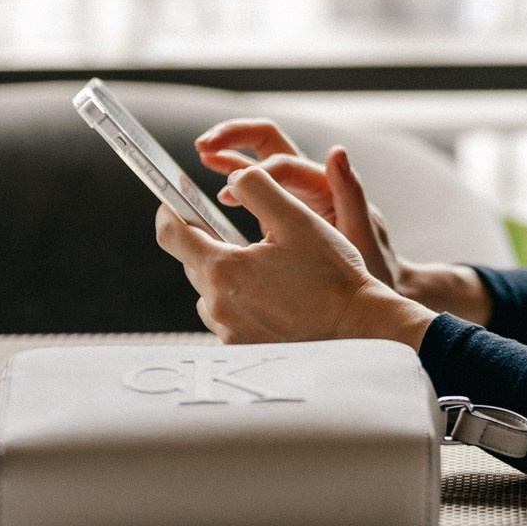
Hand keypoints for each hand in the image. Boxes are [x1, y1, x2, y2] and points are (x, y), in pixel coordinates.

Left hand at [154, 160, 434, 346]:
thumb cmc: (330, 272)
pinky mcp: (241, 347)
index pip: (171, 234)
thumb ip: (257, 187)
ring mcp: (228, 330)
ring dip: (224, 273)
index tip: (174, 200)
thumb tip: (233, 178)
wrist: (358, 325)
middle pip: (191, 261)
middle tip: (239, 233)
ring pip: (209, 289)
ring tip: (263, 266)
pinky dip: (238, 299)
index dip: (169, 211)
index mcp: (224, 269)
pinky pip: (225, 314)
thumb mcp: (295, 218)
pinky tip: (270, 293)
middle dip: (208, 242)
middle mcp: (218, 304)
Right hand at [194, 118, 403, 289]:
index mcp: (326, 184)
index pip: (284, 164)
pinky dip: (231, 181)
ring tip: (201, 154)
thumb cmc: (374, 263)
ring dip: (228, 154)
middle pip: (268, 142)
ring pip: (257, 161)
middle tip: (204, 145)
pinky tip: (209, 187)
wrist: (376, 288)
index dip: (255, 174)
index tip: (228, 193)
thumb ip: (350, 192)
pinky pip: (255, 189)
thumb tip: (337, 150)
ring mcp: (295, 195)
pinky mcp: (284, 213)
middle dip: (235, 137)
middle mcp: (309, 182)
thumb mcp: (362, 232)